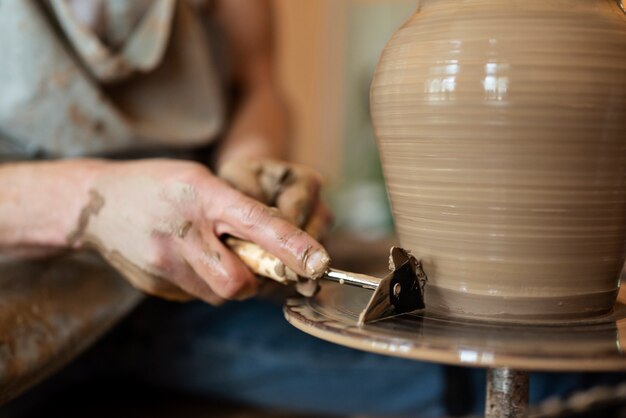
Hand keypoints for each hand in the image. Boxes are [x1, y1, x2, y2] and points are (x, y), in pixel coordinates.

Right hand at [71, 159, 329, 303]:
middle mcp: (181, 234)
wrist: (95, 204)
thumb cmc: (159, 185)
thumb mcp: (200, 179)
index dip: (291, 245)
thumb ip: (239, 209)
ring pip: (220, 295)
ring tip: (212, 253)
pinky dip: (206, 283)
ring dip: (230, 281)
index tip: (318, 262)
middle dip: (255, 281)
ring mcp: (163, 265)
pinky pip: (198, 296)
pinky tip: (189, 259)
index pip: (255, 223)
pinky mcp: (155, 287)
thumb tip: (281, 246)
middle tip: (253, 263)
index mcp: (201, 195)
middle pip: (237, 283)